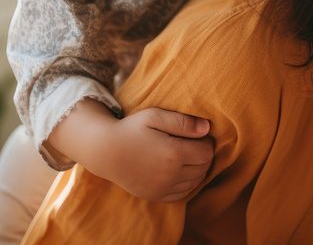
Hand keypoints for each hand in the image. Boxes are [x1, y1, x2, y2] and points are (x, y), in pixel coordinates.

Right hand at [95, 107, 214, 202]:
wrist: (105, 151)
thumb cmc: (131, 129)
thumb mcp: (155, 116)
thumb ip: (183, 121)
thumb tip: (207, 128)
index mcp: (173, 154)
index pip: (207, 152)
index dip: (206, 142)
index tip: (197, 135)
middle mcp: (170, 175)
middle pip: (203, 168)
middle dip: (202, 155)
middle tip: (192, 143)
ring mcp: (162, 188)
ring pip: (195, 182)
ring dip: (196, 169)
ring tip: (185, 155)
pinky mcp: (156, 196)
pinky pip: (182, 193)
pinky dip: (186, 182)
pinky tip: (178, 170)